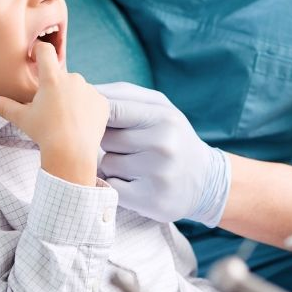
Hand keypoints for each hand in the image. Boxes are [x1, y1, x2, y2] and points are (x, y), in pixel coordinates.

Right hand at [0, 42, 108, 184]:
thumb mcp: (22, 119)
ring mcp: (89, 90)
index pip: (45, 51)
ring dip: (71, 98)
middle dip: (55, 87)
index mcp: (52, 78)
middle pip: (61, 76)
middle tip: (50, 108)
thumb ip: (5, 106)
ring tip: (65, 119)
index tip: (35, 56)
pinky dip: (86, 109)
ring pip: (78, 89)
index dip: (39, 50)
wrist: (71, 152)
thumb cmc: (44, 133)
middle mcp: (73, 79)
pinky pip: (92, 101)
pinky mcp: (102, 102)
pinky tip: (79, 124)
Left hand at [95, 82, 228, 225]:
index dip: (96, 114)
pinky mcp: (150, 201)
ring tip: (136, 165)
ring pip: (107, 164)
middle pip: (106, 138)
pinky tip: (134, 182)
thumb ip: (123, 96)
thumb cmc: (173, 137)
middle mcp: (163, 144)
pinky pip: (112, 187)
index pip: (112, 109)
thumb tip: (85, 90)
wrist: (206, 181)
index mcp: (163, 117)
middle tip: (129, 145)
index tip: (92, 118)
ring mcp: (158, 174)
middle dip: (109, 141)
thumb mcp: (159, 108)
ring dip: (113, 165)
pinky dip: (116, 185)